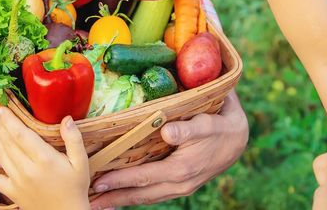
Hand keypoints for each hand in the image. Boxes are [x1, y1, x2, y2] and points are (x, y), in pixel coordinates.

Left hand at [0, 108, 90, 209]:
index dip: (10, 120)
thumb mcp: (81, 163)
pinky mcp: (12, 192)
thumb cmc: (75, 188)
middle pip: (8, 142)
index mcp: (44, 159)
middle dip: (1, 125)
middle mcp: (28, 169)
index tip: (4, 109)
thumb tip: (67, 119)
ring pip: (1, 155)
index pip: (21, 134)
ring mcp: (17, 181)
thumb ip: (74, 139)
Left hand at [89, 91, 247, 208]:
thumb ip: (189, 129)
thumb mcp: (208, 124)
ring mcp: (180, 187)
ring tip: (99, 202)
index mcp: (181, 170)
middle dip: (113, 198)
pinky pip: (153, 194)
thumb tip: (167, 131)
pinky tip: (123, 196)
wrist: (239, 139)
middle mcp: (179, 184)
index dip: (119, 180)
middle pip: (140, 195)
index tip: (97, 182)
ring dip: (122, 200)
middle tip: (87, 200)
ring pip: (146, 197)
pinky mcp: (180, 185)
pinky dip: (136, 196)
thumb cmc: (221, 127)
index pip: (143, 177)